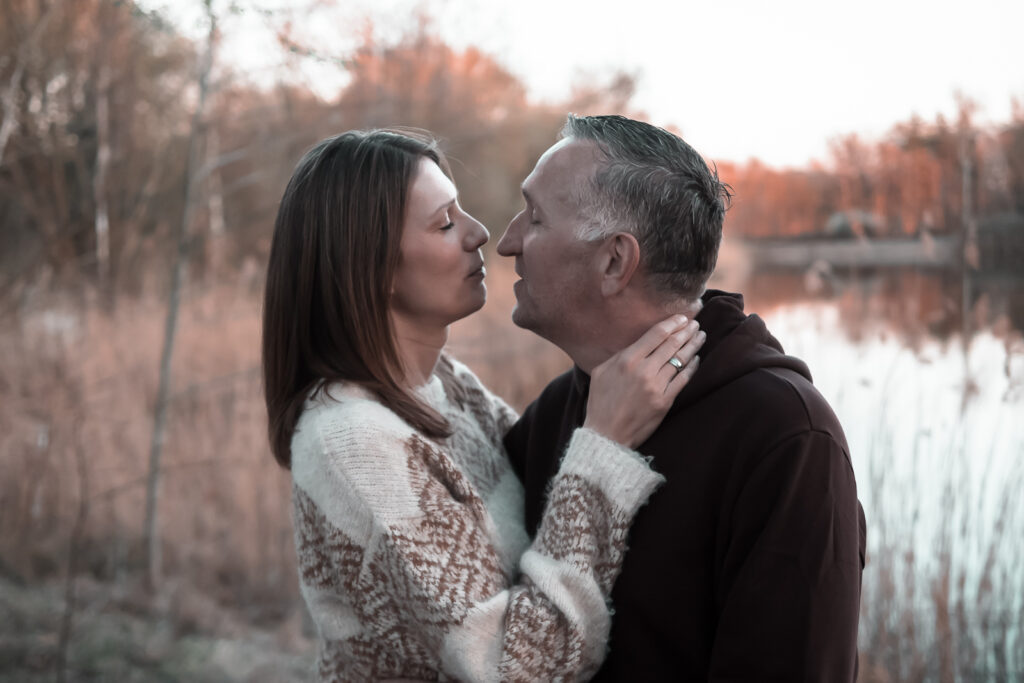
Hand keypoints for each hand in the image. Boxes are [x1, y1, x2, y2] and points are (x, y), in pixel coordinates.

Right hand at [584, 314, 703, 448]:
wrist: (606, 435)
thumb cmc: (601, 402)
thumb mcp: (601, 372)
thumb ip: (619, 355)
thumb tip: (638, 343)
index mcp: (627, 360)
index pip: (656, 334)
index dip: (672, 323)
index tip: (682, 318)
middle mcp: (643, 371)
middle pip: (672, 344)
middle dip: (686, 331)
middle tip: (696, 324)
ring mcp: (656, 387)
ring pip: (680, 360)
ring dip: (693, 346)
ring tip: (700, 337)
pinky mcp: (664, 402)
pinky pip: (683, 380)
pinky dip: (692, 367)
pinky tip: (696, 359)